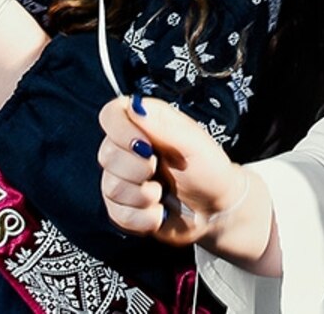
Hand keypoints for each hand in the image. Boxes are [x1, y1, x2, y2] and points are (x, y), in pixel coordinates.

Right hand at [98, 95, 272, 261]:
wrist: (217, 209)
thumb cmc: (210, 170)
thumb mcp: (194, 144)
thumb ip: (162, 126)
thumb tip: (135, 106)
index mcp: (146, 124)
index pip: (111, 116)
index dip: (120, 131)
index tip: (145, 145)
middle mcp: (130, 148)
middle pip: (106, 154)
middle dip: (137, 169)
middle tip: (160, 170)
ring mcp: (124, 179)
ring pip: (110, 188)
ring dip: (143, 195)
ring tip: (163, 193)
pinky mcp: (124, 208)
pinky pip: (117, 215)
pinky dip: (142, 218)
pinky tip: (160, 212)